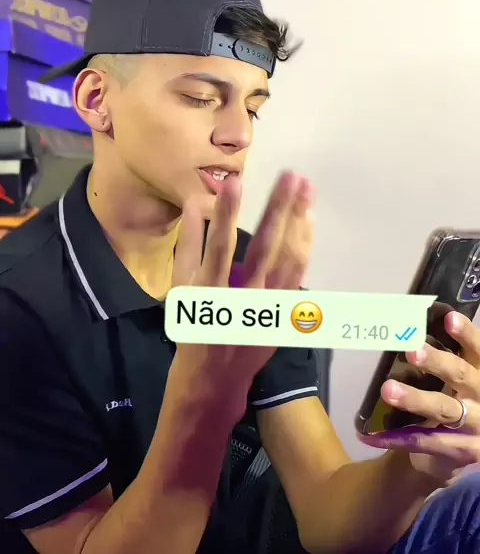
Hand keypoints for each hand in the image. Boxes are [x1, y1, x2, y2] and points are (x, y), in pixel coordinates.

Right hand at [172, 171, 313, 400]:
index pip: (219, 247)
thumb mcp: (180, 290)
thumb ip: (188, 247)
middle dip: (280, 209)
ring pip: (290, 259)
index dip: (226, 214)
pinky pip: (299, 274)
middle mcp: (244, 299)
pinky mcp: (284, 312)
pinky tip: (308, 223)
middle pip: (266, 247)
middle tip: (293, 177)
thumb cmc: (192, 330)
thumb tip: (192, 206)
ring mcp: (269, 307)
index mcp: (211, 293)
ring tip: (306, 190)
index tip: (234, 183)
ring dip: (300, 222)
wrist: (214, 380)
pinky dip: (305, 246)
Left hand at [358, 311, 479, 482]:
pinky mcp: (463, 451)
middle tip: (411, 350)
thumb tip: (409, 325)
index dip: (467, 335)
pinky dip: (398, 437)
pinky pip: (426, 441)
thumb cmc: (458, 401)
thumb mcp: (460, 379)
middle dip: (437, 362)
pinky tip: (373, 434)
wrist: (462, 452)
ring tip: (387, 389)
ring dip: (415, 399)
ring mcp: (476, 427)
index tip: (449, 318)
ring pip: (444, 409)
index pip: (478, 351)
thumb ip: (446, 358)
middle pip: (462, 376)